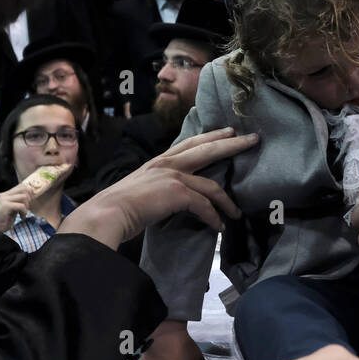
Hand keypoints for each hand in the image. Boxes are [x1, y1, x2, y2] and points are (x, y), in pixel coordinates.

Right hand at [0, 169, 59, 230]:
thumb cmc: (1, 222)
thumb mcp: (11, 210)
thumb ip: (17, 203)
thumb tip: (29, 199)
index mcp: (4, 195)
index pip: (20, 186)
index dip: (29, 193)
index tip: (31, 202)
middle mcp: (3, 195)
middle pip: (24, 189)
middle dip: (30, 198)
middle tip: (27, 208)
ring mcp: (3, 199)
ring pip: (24, 197)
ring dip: (27, 206)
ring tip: (23, 214)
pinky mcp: (5, 206)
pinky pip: (21, 206)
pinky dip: (24, 212)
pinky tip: (21, 217)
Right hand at [58, 128, 257, 250]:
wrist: (106, 214)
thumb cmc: (116, 208)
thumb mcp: (140, 190)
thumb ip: (157, 189)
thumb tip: (167, 200)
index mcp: (158, 162)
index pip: (189, 144)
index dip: (210, 137)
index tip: (227, 132)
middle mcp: (166, 163)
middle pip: (207, 149)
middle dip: (232, 143)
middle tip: (252, 139)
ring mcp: (172, 176)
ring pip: (211, 184)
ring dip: (227, 201)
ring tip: (237, 212)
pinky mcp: (177, 192)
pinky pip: (204, 206)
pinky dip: (213, 218)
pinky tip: (218, 228)